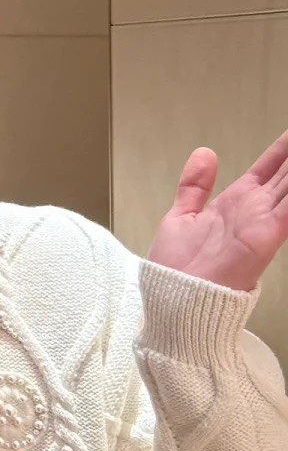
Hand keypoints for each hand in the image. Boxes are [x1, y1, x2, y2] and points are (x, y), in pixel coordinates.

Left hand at [146, 136, 287, 292]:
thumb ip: (195, 186)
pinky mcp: (268, 235)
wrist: (174, 301)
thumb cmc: (176, 269)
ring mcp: (264, 221)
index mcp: (237, 202)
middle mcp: (255, 210)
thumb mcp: (182, 217)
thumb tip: (205, 153)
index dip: (283, 150)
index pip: (269, 169)